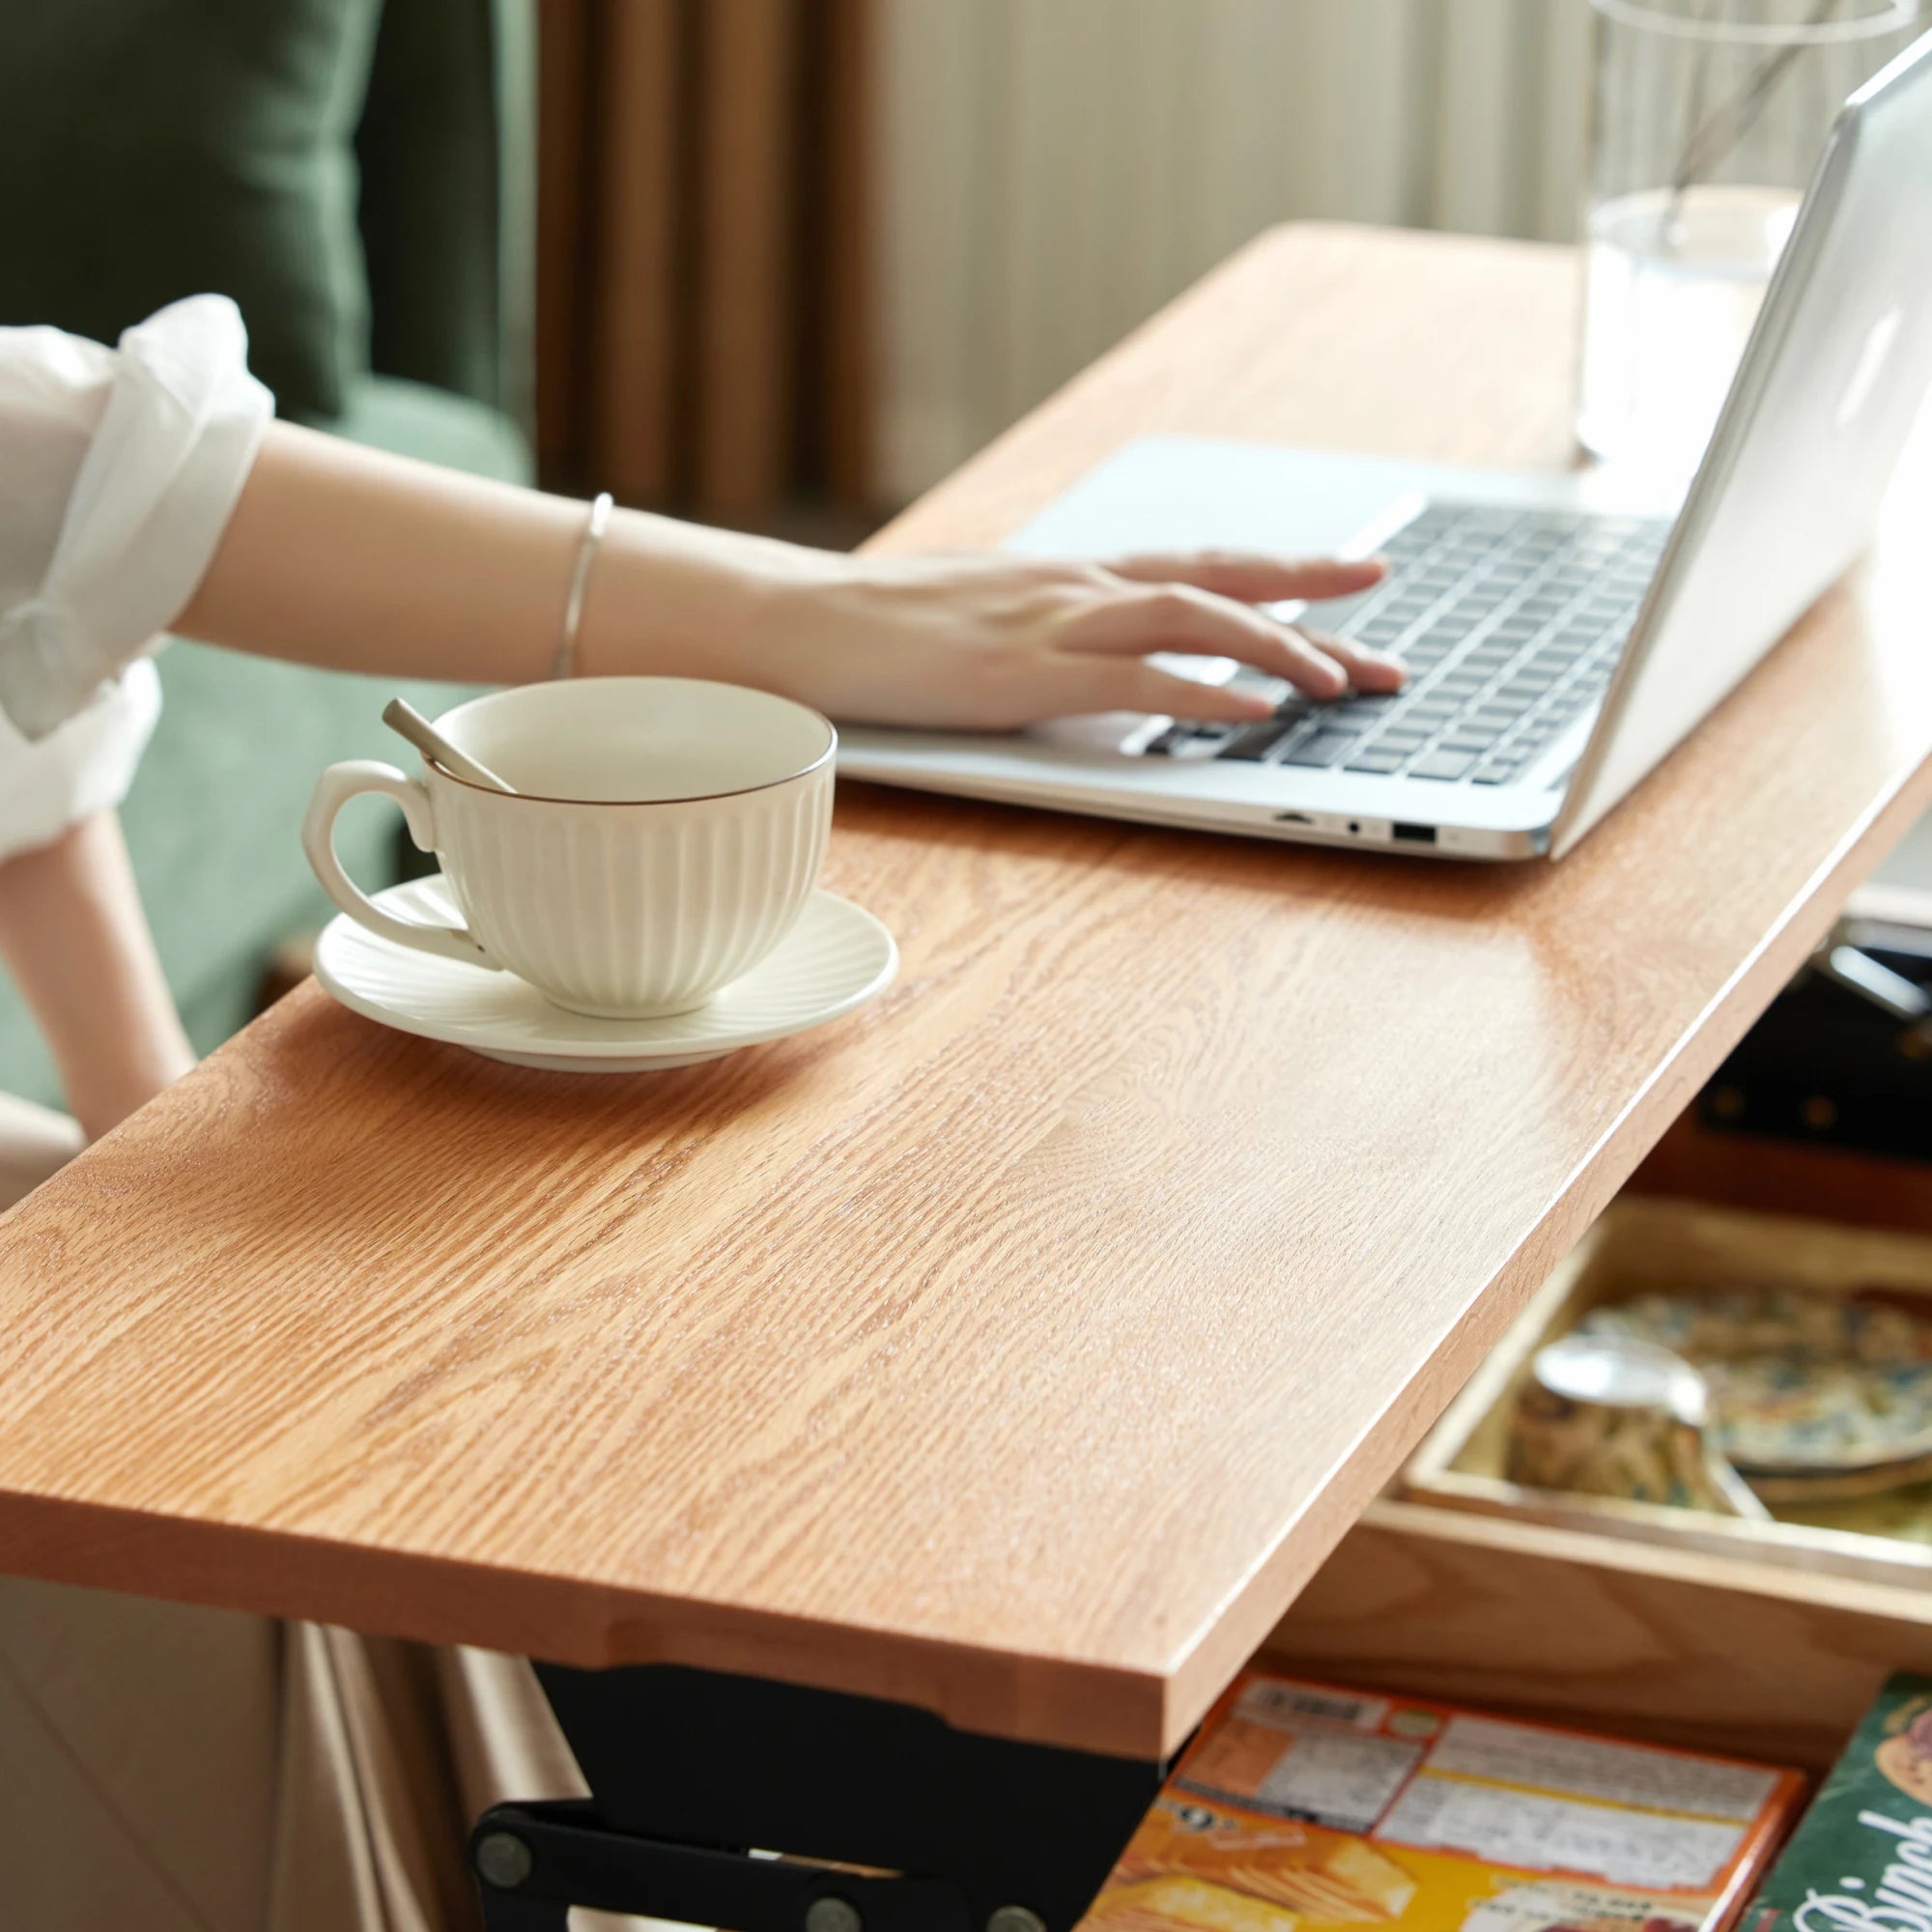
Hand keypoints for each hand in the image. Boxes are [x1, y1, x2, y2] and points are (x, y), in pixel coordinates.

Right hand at [730, 549, 1399, 730]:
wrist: (804, 623)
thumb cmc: (884, 629)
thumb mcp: (986, 618)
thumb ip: (1053, 632)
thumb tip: (1103, 658)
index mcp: (1072, 573)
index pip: (1201, 561)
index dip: (1284, 569)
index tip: (1356, 573)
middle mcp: (1077, 585)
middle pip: (1220, 580)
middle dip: (1314, 604)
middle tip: (1387, 634)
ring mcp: (1052, 624)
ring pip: (1194, 617)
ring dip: (1277, 647)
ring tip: (1341, 681)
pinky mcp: (1021, 674)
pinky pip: (1133, 677)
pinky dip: (1201, 691)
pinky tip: (1251, 711)